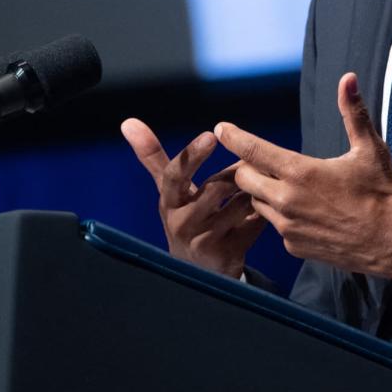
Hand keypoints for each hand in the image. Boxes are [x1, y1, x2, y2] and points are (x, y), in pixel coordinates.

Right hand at [121, 118, 266, 277]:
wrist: (198, 269)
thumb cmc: (186, 216)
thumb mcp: (170, 190)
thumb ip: (153, 156)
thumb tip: (128, 121)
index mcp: (169, 202)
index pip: (174, 176)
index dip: (192, 155)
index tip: (211, 136)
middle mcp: (181, 223)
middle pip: (215, 188)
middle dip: (236, 174)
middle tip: (250, 165)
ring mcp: (204, 241)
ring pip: (238, 205)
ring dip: (252, 192)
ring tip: (258, 187)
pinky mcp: (227, 254)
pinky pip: (253, 223)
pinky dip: (261, 211)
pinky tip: (263, 209)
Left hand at [215, 73, 391, 293]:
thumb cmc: (382, 195)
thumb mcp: (370, 149)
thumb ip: (353, 112)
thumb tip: (347, 79)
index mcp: (301, 173)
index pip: (253, 151)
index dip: (233, 137)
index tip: (220, 128)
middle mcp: (288, 201)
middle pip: (244, 178)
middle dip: (247, 166)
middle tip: (259, 160)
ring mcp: (288, 227)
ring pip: (256, 203)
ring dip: (263, 191)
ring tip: (284, 184)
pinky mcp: (293, 246)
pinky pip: (275, 225)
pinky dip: (281, 215)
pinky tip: (303, 210)